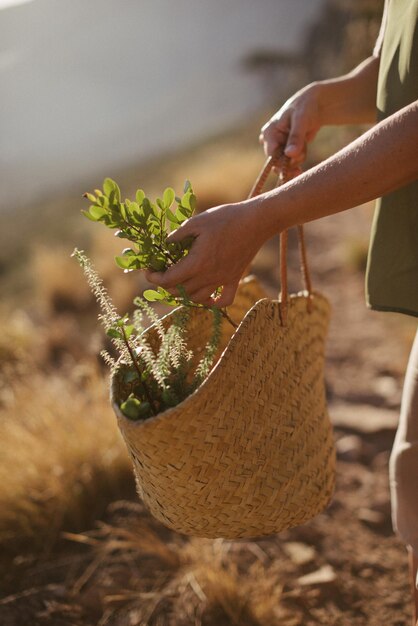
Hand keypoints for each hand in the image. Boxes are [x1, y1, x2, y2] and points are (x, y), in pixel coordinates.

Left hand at [146, 200, 265, 307]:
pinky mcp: (234, 279)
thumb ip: (177, 236)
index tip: (148, 271)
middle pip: (180, 292)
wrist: (256, 221)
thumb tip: (164, 245)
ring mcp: (223, 280)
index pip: (169, 280)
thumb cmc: (225, 218)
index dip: (154, 278)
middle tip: (161, 273)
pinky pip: (224, 301)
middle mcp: (209, 276)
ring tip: (179, 283)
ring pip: (198, 299)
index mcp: (197, 263)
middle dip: (166, 285)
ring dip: (184, 295)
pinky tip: (206, 296)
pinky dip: (213, 303)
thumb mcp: (196, 222)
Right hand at [260, 83, 320, 168]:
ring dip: (296, 160)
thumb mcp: (301, 120)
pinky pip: (289, 163)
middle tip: (303, 154)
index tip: (298, 159)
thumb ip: (296, 137)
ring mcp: (277, 146)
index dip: (283, 162)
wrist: (315, 105)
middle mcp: (269, 140)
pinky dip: (297, 161)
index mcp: (269, 132)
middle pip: (277, 162)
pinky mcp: (284, 149)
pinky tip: (302, 155)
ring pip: (284, 164)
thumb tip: (290, 154)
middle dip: (291, 161)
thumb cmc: (306, 108)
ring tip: (304, 146)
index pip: (271, 155)